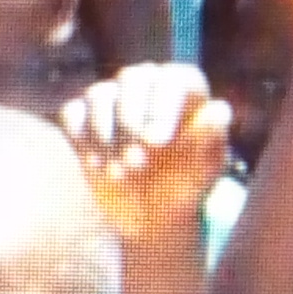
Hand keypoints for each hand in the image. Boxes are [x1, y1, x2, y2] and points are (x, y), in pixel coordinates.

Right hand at [62, 64, 233, 248]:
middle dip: (130, 120)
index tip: (156, 142)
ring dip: (105, 134)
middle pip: (132, 78)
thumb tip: (219, 110)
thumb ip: (212, 140)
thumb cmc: (183, 187)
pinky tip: (96, 165)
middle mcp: (147, 87)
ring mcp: (112, 100)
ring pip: (99, 94)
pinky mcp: (83, 118)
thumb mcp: (204, 171)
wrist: (149, 215)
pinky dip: (81, 138)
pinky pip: (72, 112)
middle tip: (136, 162)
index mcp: (183, 93)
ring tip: (117, 172)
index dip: (163, 106)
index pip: (174, 79)